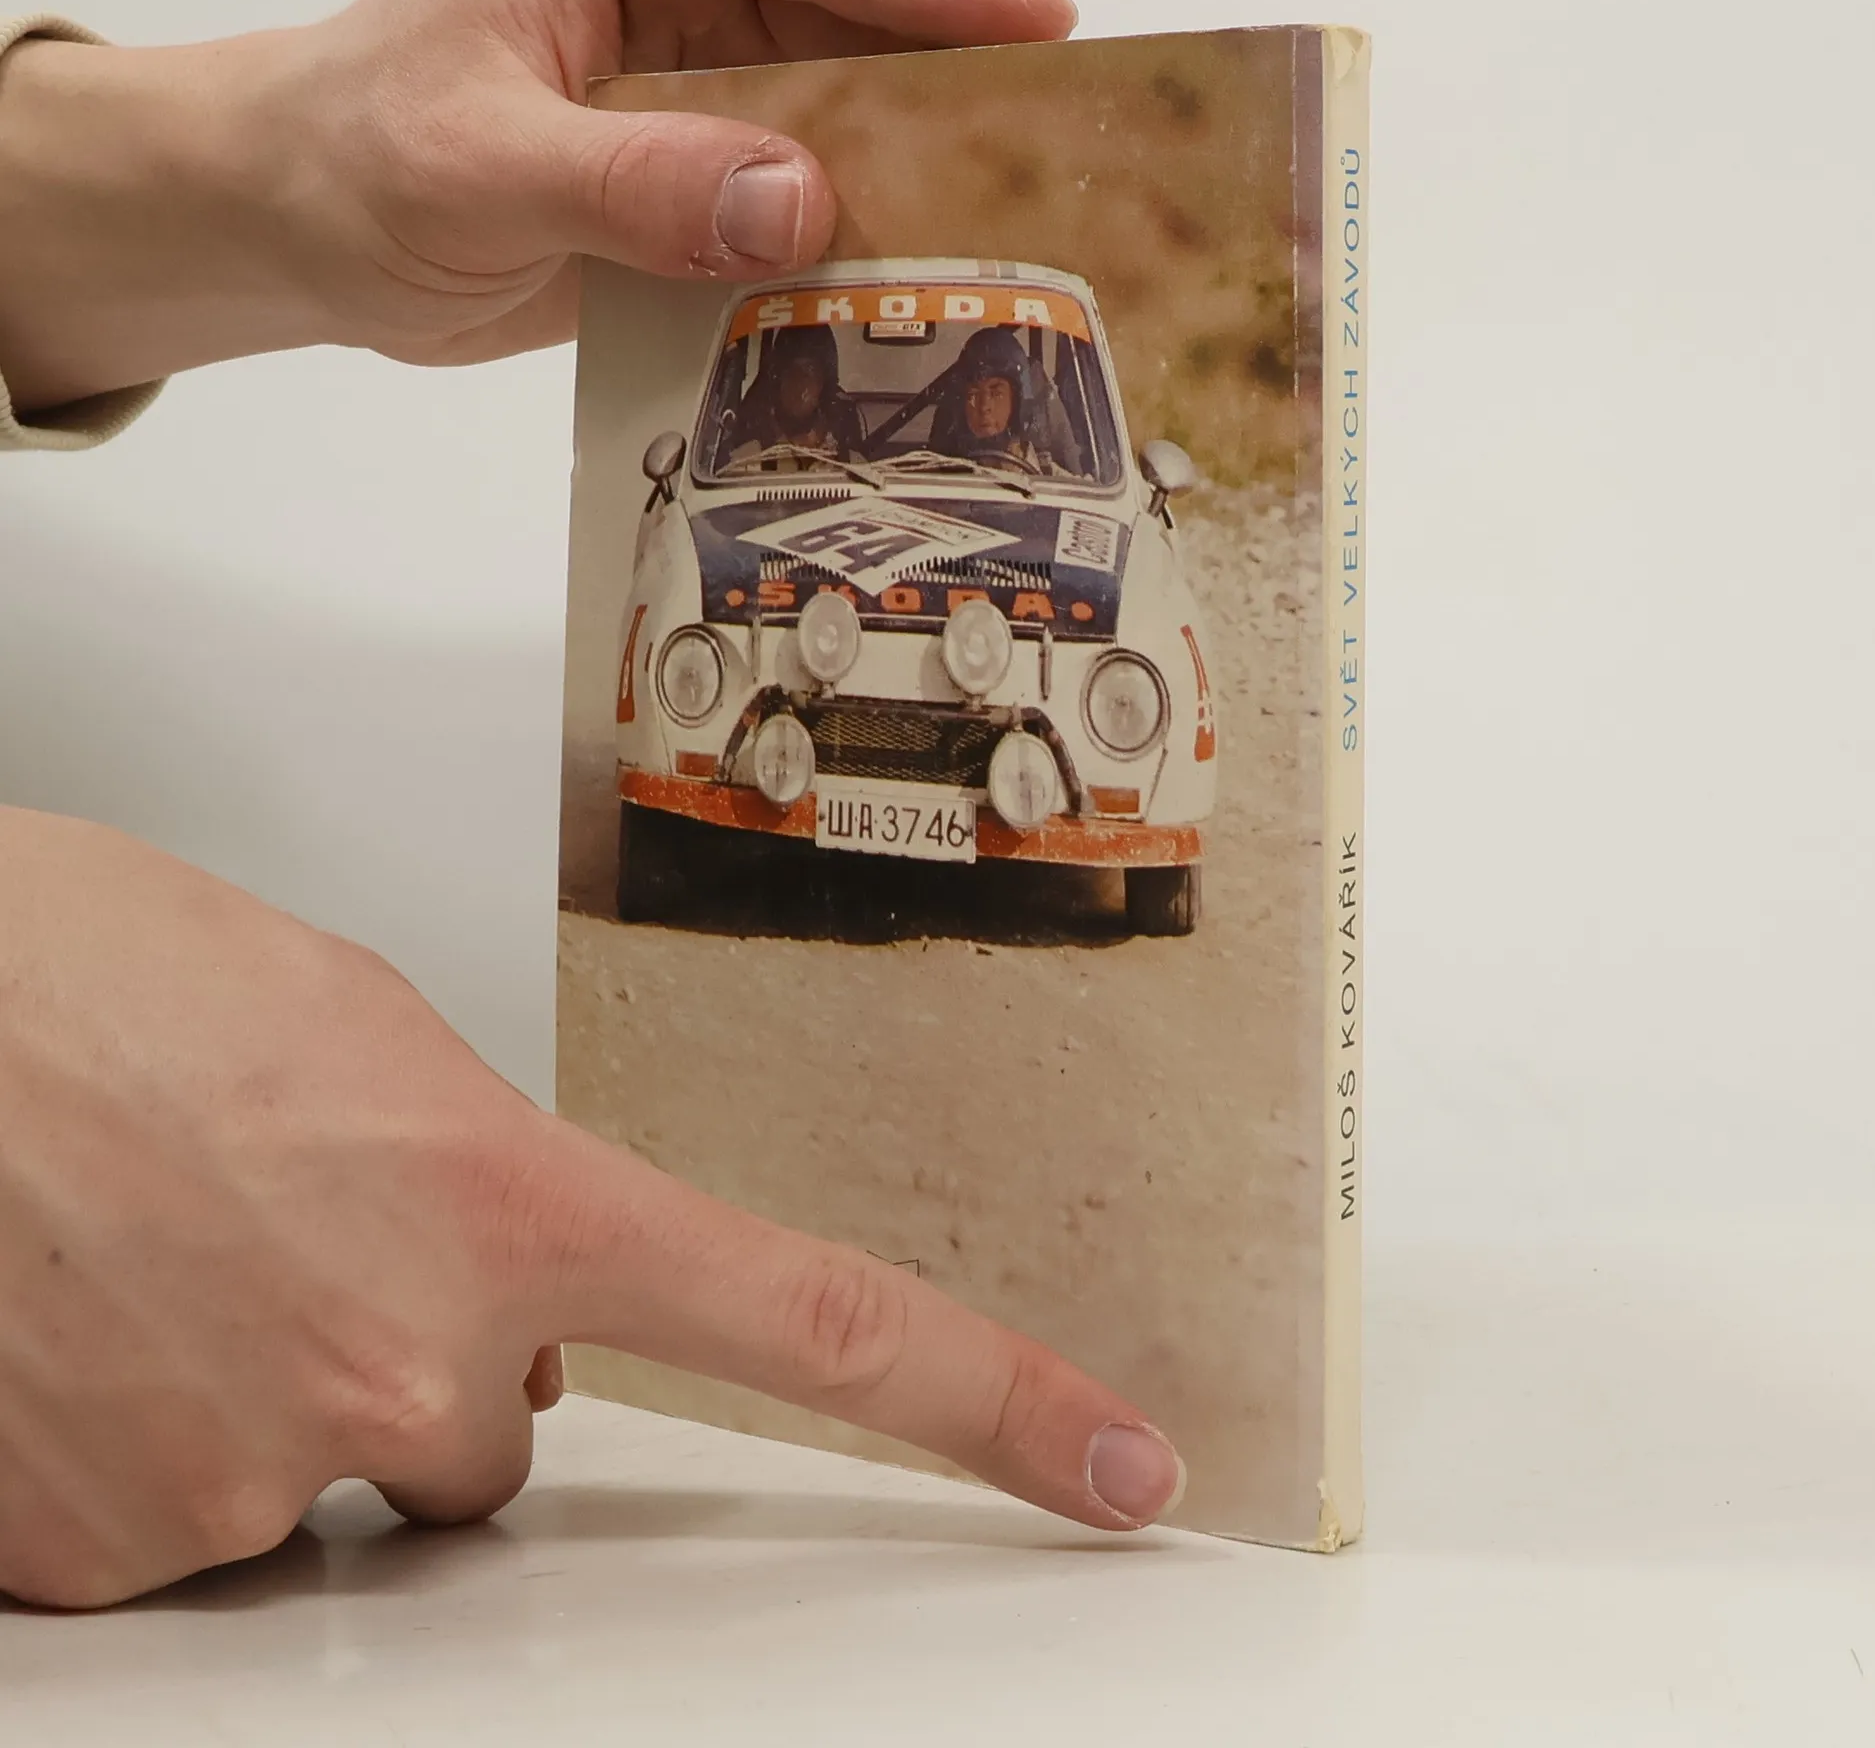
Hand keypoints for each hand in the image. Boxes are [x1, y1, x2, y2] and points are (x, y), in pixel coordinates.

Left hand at [0, 0, 1075, 407]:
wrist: (306, 231)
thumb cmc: (357, 156)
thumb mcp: (477, 165)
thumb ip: (632, 182)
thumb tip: (799, 201)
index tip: (1028, 23)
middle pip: (852, 4)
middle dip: (956, 62)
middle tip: (1075, 121)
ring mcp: (706, 82)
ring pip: (850, 101)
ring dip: (924, 158)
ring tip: (1031, 206)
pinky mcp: (710, 172)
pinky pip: (815, 193)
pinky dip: (865, 234)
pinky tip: (926, 275)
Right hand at [0, 810, 1182, 1609]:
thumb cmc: (101, 977)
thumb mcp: (359, 1028)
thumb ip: (485, 1173)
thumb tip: (517, 1292)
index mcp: (508, 1207)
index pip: (812, 1324)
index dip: (989, 1404)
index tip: (1113, 1468)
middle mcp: (409, 1367)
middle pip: (501, 1430)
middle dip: (435, 1353)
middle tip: (299, 1227)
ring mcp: (259, 1476)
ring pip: (345, 1470)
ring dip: (286, 1381)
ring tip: (172, 1247)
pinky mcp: (115, 1557)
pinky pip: (203, 1511)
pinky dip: (166, 1428)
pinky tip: (96, 1314)